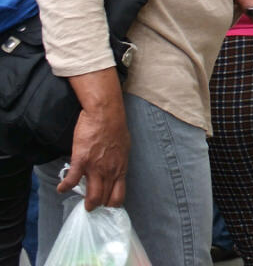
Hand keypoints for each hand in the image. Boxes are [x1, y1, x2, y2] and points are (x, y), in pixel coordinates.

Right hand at [61, 69, 129, 210]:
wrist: (105, 114)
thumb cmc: (115, 128)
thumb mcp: (123, 147)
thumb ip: (118, 161)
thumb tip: (116, 168)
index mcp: (121, 168)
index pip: (119, 194)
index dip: (112, 204)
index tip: (106, 206)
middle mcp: (110, 171)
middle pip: (105, 198)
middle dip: (98, 206)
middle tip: (92, 207)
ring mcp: (96, 167)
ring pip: (92, 195)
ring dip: (87, 202)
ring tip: (83, 205)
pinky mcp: (81, 160)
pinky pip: (72, 179)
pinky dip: (65, 187)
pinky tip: (61, 189)